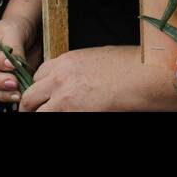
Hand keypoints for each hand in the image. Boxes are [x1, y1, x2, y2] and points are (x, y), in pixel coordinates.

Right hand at [0, 14, 38, 104]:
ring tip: (19, 93)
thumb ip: (14, 48)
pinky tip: (20, 95)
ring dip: (4, 93)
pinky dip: (9, 97)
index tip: (11, 64)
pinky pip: (0, 95)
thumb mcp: (14, 32)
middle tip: (14, 82)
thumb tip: (17, 65)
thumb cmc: (15, 29)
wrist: (25, 35)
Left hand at [19, 46, 176, 111]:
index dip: (40, 88)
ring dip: (40, 114)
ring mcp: (63, 95)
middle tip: (36, 113)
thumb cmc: (132, 66)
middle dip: (31, 106)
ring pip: (35, 111)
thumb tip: (75, 82)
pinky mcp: (71, 111)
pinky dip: (55, 118)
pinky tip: (70, 115)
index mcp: (68, 60)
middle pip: (30, 95)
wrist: (146, 76)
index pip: (39, 74)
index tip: (42, 98)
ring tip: (46, 116)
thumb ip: (80, 69)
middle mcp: (60, 76)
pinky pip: (51, 117)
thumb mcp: (100, 58)